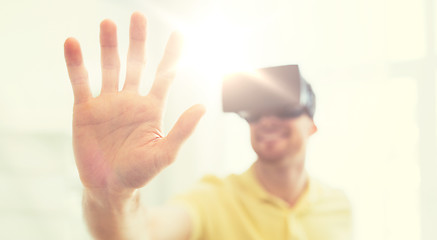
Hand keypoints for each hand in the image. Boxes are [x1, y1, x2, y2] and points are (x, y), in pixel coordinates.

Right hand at [64, 12, 204, 193]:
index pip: (163, 75)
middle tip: (138, 16)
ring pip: (109, 67)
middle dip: (137, 41)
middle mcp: (130, 100)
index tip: (178, 33)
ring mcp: (107, 103)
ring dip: (108, 45)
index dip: (171, 55)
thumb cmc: (139, 173)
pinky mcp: (85, 109)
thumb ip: (181, 130)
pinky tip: (73, 43)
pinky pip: (80, 81)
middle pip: (135, 63)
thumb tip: (202, 107)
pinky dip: (76, 63)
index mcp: (151, 108)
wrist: (108, 187)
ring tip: (108, 23)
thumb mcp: (164, 154)